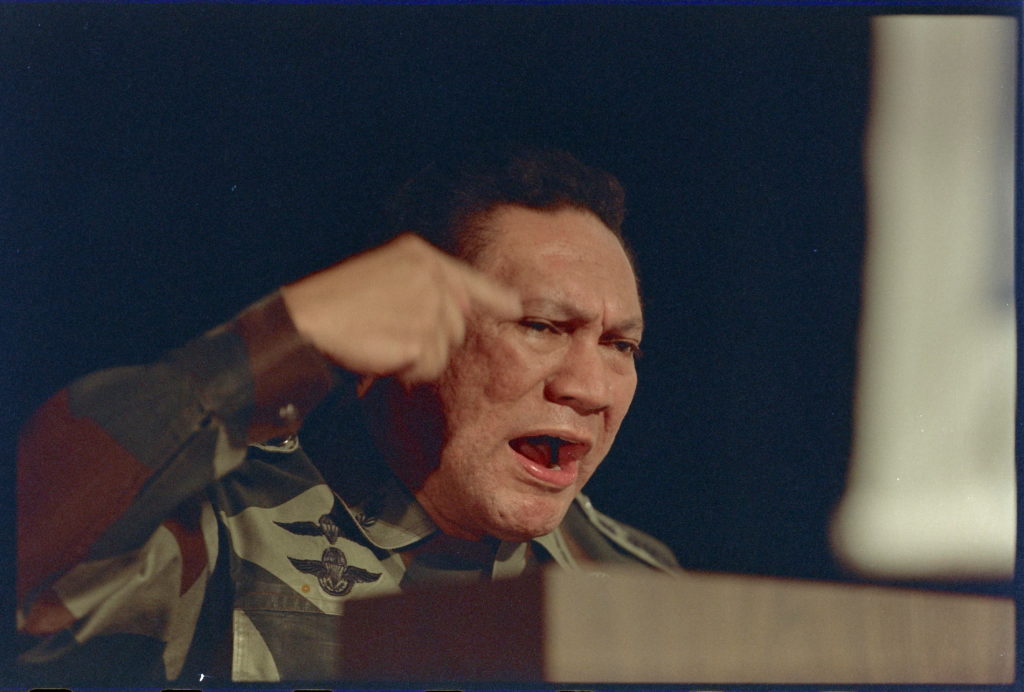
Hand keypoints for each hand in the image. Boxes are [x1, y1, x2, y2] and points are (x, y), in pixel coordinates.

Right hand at [281, 233, 520, 385]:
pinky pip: (430, 368)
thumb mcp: (384, 277)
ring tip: (383, 341)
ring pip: (445, 350)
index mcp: (418, 255)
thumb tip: (464, 309)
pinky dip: (409, 370)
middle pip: (458, 325)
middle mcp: (430, 276)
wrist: (307, 321)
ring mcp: (427, 306)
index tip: (515, 307)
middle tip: (389, 334)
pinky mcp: (420, 338)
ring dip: (418, 356)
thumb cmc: (338, 303)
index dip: (493, 296)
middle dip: (431, 339)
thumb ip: (426, 289)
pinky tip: (383, 354)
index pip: (466, 278)